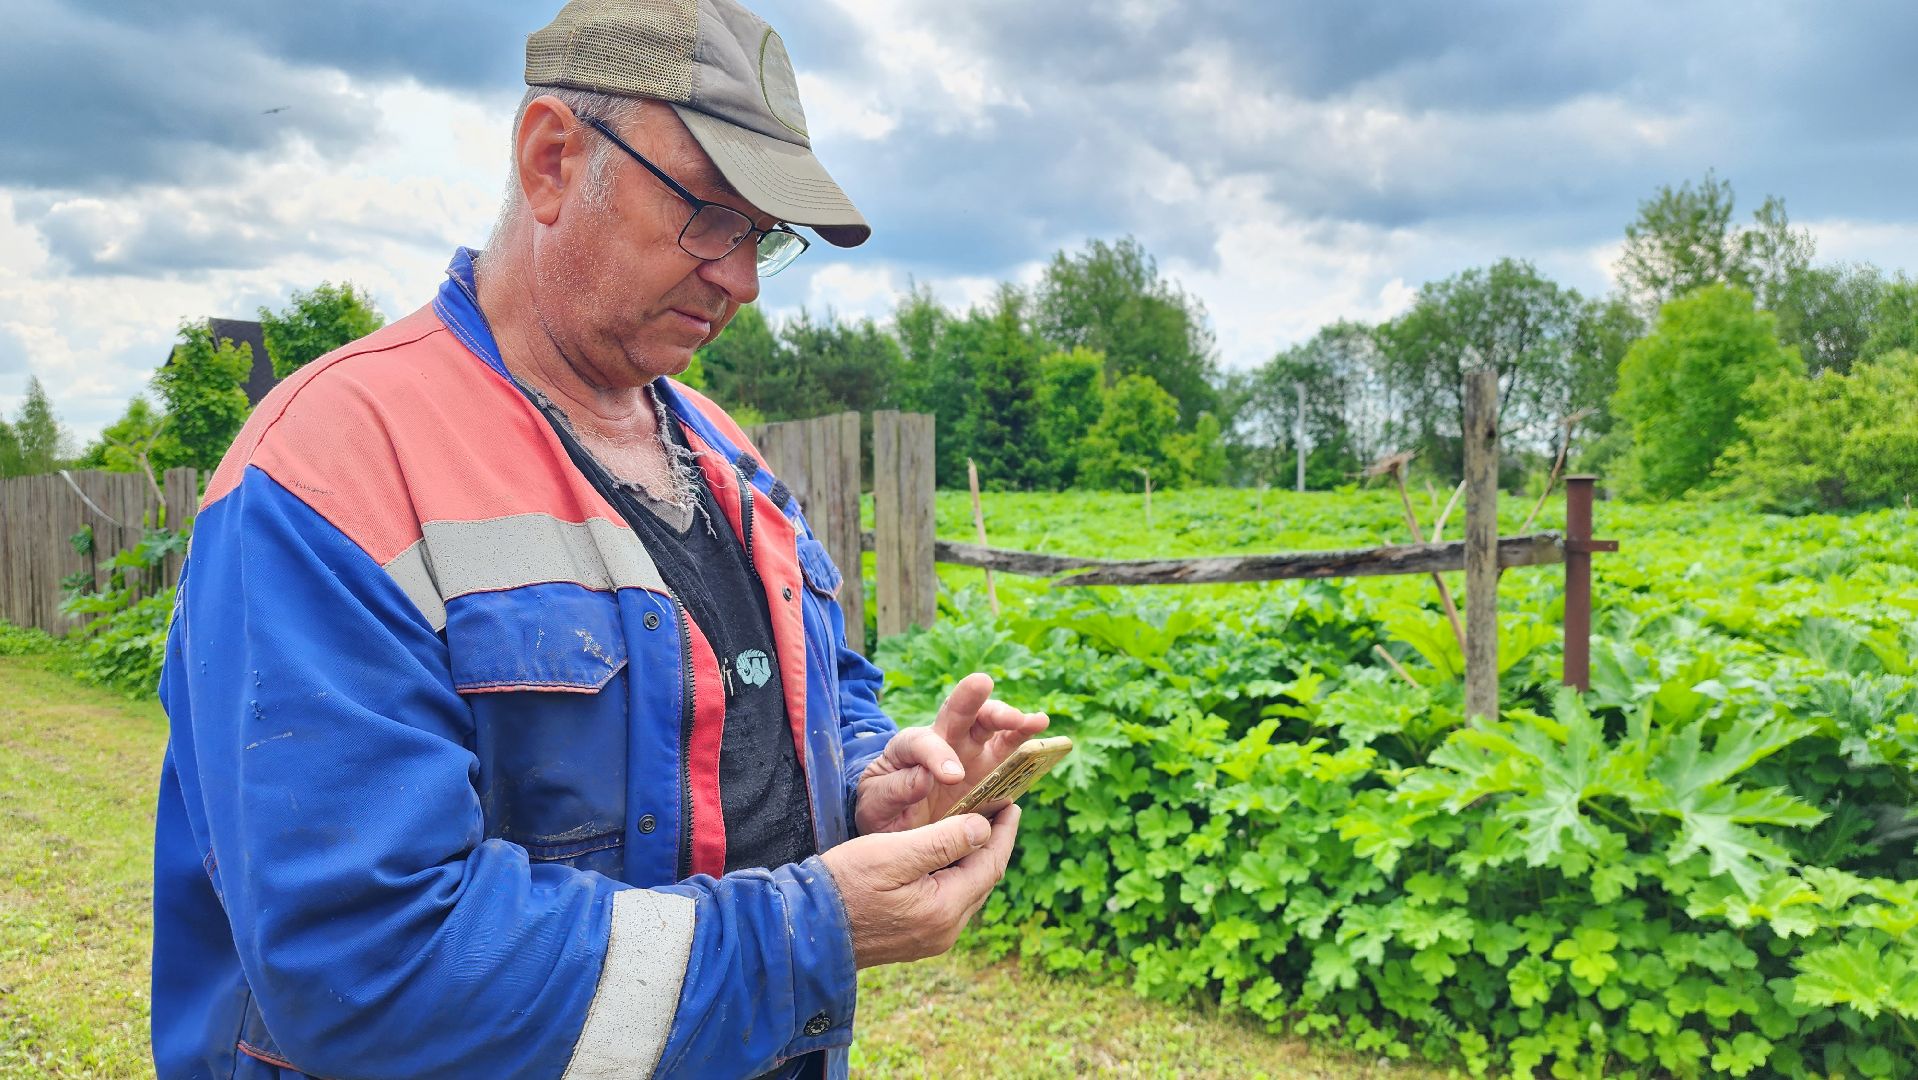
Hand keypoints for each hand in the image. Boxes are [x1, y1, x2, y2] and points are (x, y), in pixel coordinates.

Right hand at [820, 804, 1020, 968]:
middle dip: (993, 845)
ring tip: (978, 828)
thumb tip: (984, 828)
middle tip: (998, 811)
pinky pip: (950, 903)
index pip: (990, 865)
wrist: (806, 928)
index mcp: (944, 909)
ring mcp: (932, 939)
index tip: (1012, 804)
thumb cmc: (844, 884)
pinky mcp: (917, 939)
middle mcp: (945, 931)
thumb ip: (942, 841)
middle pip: (983, 880)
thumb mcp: (892, 853)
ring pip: (968, 892)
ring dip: (975, 860)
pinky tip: (949, 856)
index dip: (1003, 832)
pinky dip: (956, 876)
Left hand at [854, 672, 1047, 834]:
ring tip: (1036, 720)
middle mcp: (943, 740)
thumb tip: (926, 778)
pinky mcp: (990, 771)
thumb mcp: (876, 802)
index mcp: (909, 746)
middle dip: (976, 702)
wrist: (896, 821)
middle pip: (960, 714)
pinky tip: (1049, 739)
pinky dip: (1030, 747)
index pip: (923, 742)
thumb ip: (896, 789)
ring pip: (991, 728)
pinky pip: (1013, 755)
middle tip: (990, 694)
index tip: (950, 776)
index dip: (937, 756)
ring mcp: (970, 754)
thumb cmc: (881, 807)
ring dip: (1012, 721)